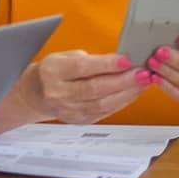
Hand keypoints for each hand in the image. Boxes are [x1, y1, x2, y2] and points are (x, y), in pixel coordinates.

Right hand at [19, 50, 147, 124]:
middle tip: (143, 73)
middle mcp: (59, 93)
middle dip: (123, 81)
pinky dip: (122, 102)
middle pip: (95, 89)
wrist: (35, 95)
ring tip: (143, 82)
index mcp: (54, 72)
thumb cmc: (54, 71)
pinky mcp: (79, 120)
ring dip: (127, 93)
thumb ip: (91, 60)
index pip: (82, 68)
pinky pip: (105, 112)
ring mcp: (69, 110)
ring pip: (102, 104)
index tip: (127, 60)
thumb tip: (122, 61)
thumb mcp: (65, 57)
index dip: (106, 65)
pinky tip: (133, 93)